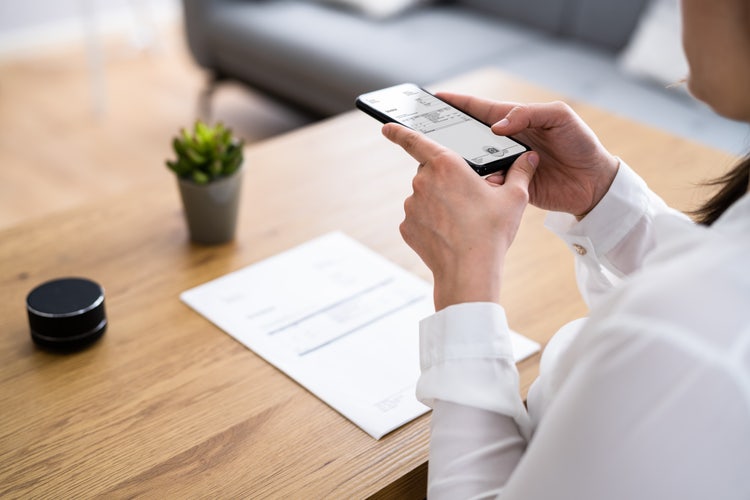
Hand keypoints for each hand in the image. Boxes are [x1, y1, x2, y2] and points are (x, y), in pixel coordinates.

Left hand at [383, 123, 538, 310]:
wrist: (469, 271)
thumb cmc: (491, 231)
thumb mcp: (514, 198)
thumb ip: (520, 172)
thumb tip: (529, 159)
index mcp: (446, 164)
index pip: (415, 140)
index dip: (399, 131)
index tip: (386, 128)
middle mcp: (423, 181)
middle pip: (431, 172)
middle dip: (447, 180)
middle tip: (469, 198)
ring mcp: (411, 205)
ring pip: (425, 196)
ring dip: (439, 202)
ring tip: (462, 221)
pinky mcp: (407, 227)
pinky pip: (419, 218)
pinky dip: (431, 222)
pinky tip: (450, 234)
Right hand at [437, 93, 619, 217]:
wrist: (594, 182)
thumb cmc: (580, 143)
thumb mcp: (560, 117)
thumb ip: (529, 114)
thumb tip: (497, 127)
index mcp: (516, 121)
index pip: (480, 109)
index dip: (458, 103)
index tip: (436, 98)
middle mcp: (506, 143)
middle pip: (470, 136)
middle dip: (451, 134)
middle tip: (429, 133)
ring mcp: (506, 165)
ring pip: (475, 162)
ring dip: (464, 162)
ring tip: (449, 160)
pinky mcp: (510, 187)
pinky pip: (488, 184)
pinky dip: (482, 183)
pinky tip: (479, 181)